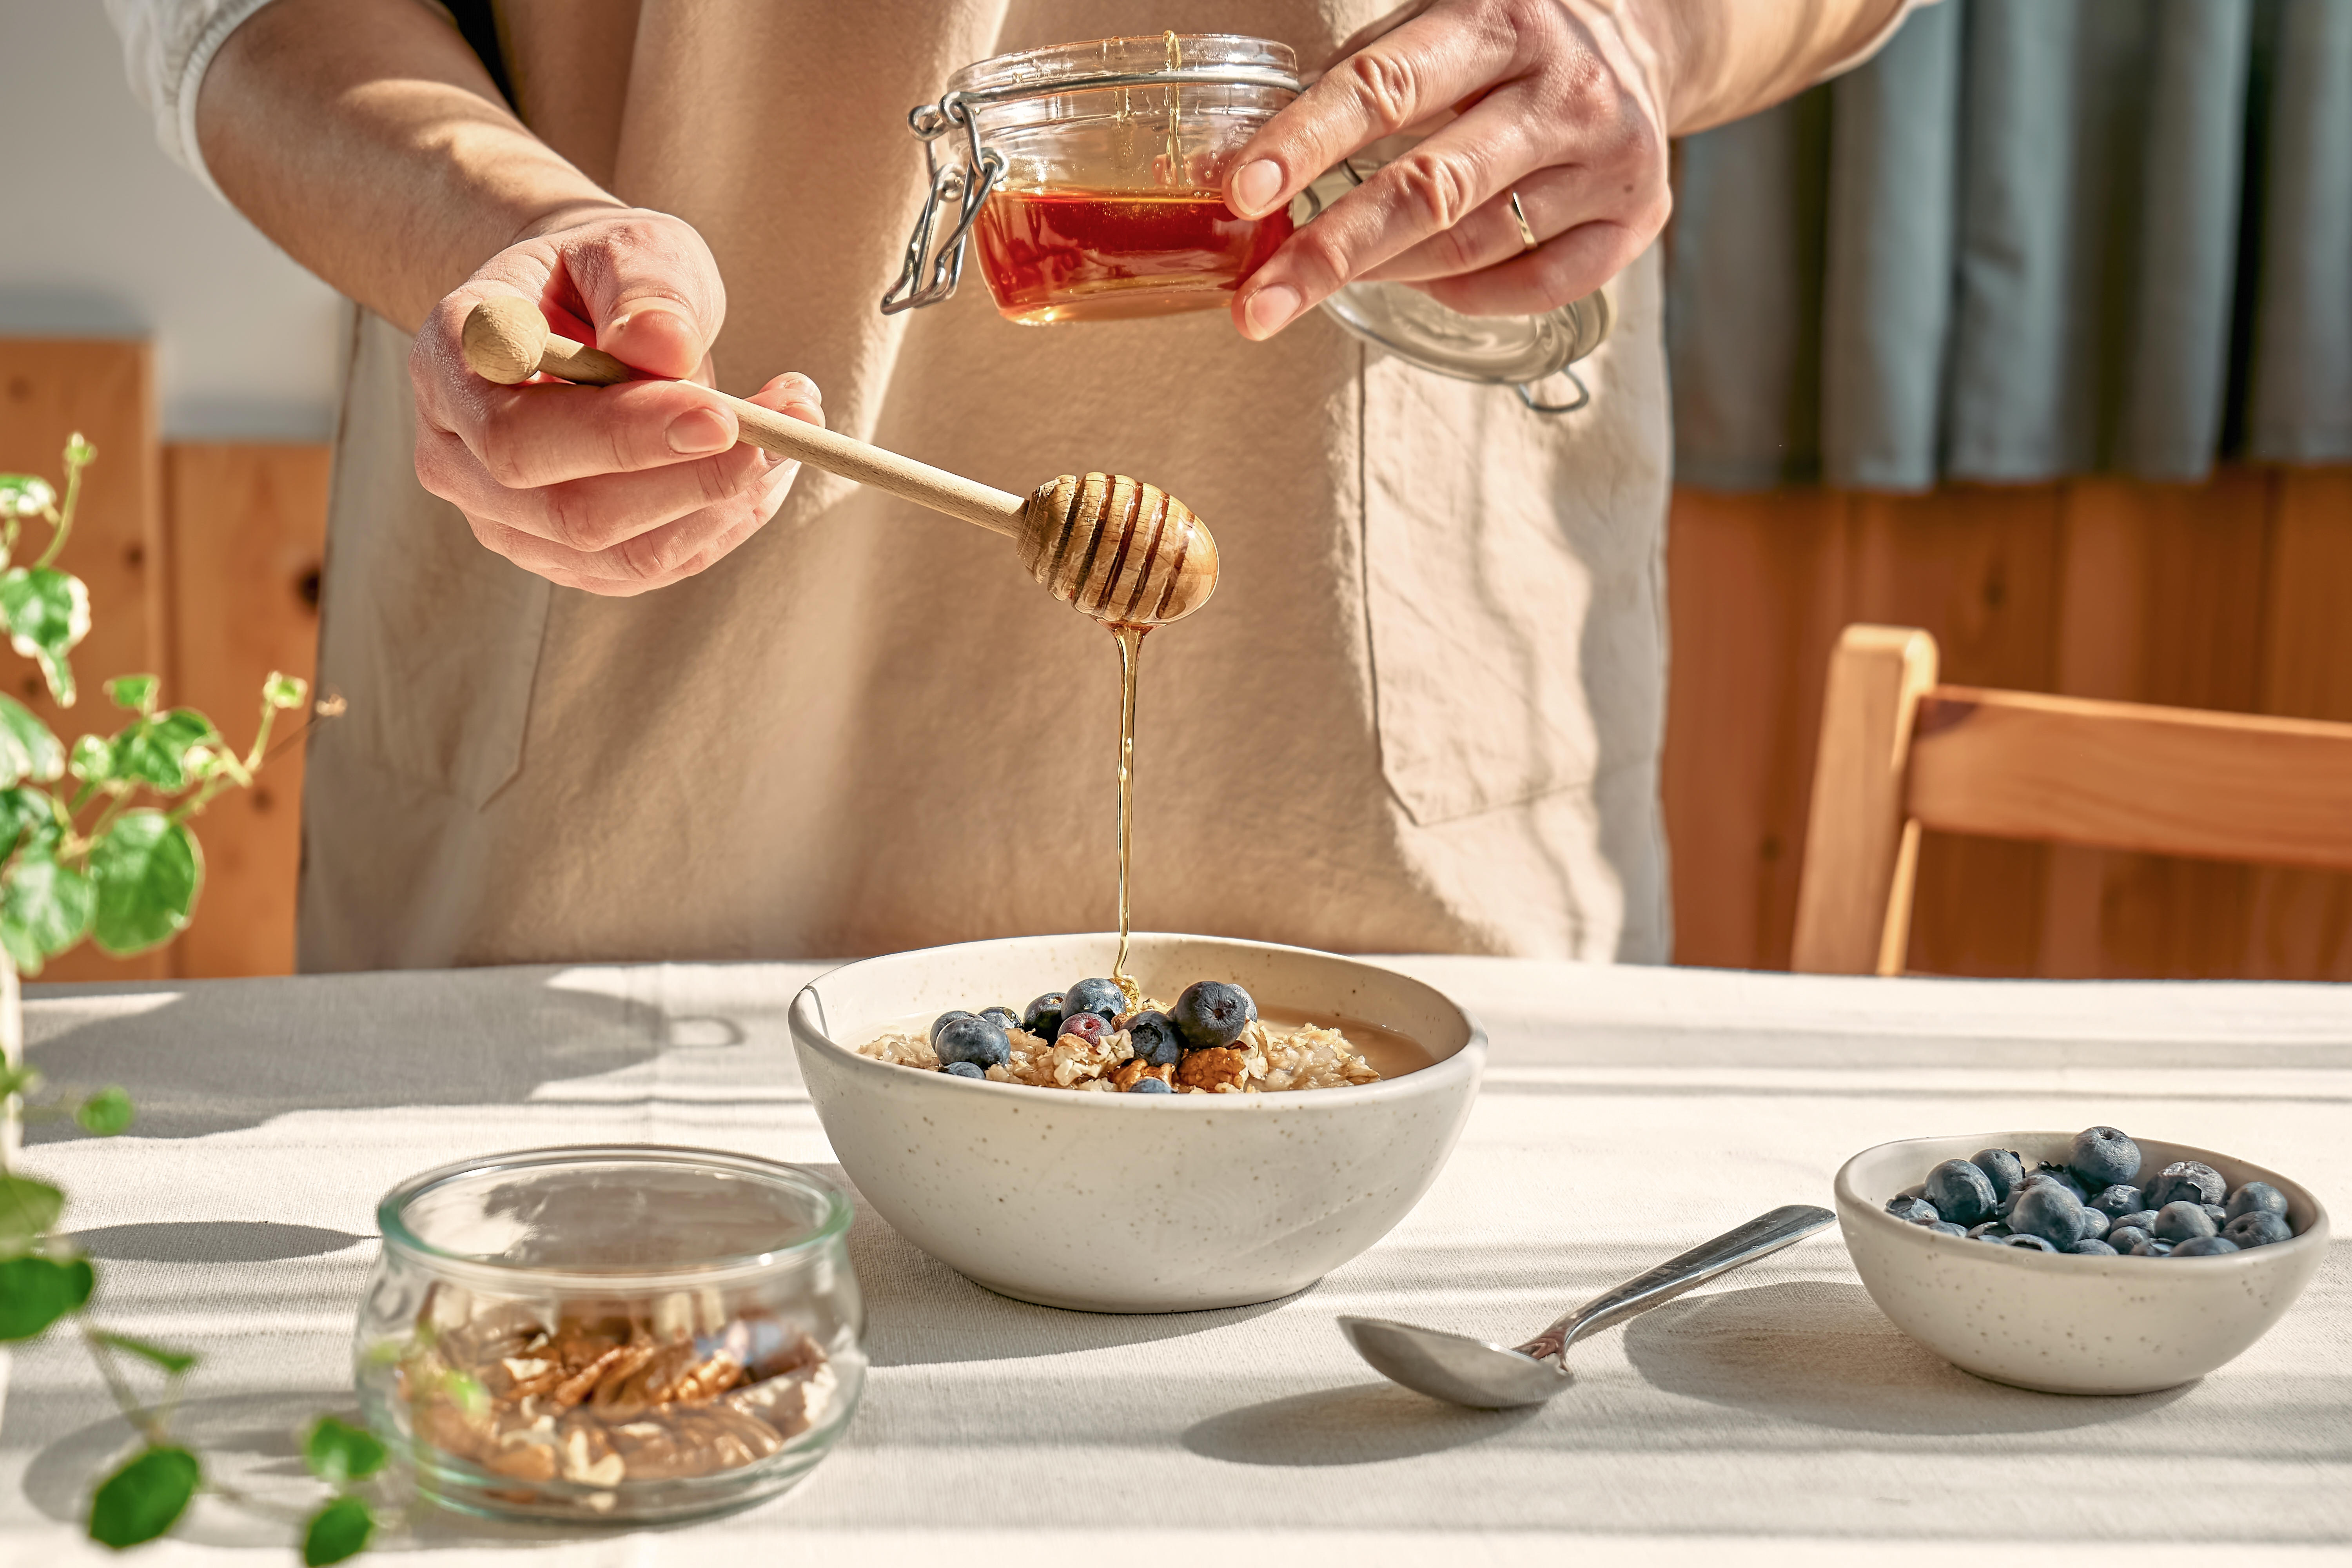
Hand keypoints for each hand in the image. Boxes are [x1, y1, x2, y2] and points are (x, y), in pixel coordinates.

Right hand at [410, 207, 821, 594]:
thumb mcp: (626, 245)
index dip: (620, 435)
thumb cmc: (600, 273)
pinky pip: (654, 565)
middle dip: (694, 479)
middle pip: (572, 513)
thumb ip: (643, 287)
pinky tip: (767, 469)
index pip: (518, 435)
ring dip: (726, 503)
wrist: (581, 310)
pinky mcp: (564, 556)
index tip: (721, 413)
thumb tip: (663, 346)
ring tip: (794, 431)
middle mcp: (456, 455)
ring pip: (623, 553)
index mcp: (450, 363)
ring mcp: (505, 519)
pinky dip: (725, 521)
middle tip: (786, 427)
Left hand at [1222, 0, 1671, 335]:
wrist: (1647, 39)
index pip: (1385, 88)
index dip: (1305, 143)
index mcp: (1500, 21)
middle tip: (1259, 303)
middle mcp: (1563, 91)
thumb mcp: (1444, 18)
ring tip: (1323, 279)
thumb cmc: (1513, 37)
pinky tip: (1422, 281)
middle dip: (1331, 254)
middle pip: (1429, 191)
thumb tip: (1260, 159)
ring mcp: (1606, 162)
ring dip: (1382, 273)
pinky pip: (1532, 288)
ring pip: (1470, 248)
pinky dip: (1462, 294)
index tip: (1241, 193)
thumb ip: (1368, 76)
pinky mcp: (1636, 219)